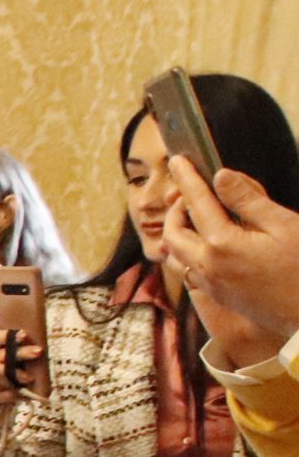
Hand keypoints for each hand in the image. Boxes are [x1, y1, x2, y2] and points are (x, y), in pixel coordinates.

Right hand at [0, 327, 40, 412]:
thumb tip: (39, 349)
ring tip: (30, 378)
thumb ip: (16, 357)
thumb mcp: (6, 365)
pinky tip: (17, 395)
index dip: (8, 335)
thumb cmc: (0, 380)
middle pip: (0, 355)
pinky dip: (7, 395)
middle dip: (21, 353)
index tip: (24, 334)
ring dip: (15, 374)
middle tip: (38, 351)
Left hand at [164, 157, 298, 343]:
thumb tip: (221, 177)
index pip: (196, 202)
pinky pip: (188, 270)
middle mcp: (206, 266)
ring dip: (178, 232)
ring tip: (195, 215)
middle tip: (190, 192)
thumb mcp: (283, 225)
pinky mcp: (217, 296)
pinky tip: (207, 243)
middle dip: (176, 207)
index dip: (187, 178)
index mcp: (222, 244)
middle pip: (173, 231)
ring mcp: (209, 284)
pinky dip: (188, 251)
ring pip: (175, 254)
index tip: (179, 160)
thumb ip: (248, 200)